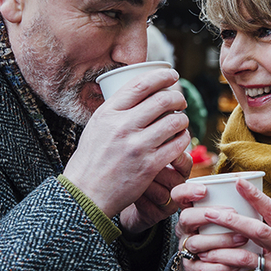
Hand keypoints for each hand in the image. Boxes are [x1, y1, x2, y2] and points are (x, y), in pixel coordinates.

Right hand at [63, 69, 190, 218]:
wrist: (86, 194)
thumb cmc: (91, 159)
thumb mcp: (96, 126)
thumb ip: (115, 110)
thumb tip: (138, 92)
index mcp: (108, 113)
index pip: (141, 84)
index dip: (162, 76)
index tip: (172, 76)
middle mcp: (123, 126)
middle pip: (162, 100)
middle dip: (178, 97)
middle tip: (180, 101)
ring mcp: (137, 146)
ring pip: (174, 122)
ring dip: (183, 119)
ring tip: (181, 120)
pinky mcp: (149, 166)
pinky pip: (177, 145)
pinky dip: (183, 139)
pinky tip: (180, 138)